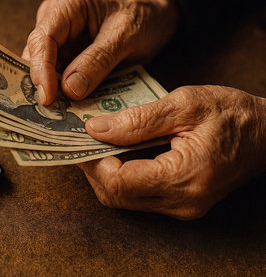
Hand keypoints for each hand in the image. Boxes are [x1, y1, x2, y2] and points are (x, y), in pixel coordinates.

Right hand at [23, 0, 177, 104]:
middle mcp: (57, 17)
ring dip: (50, 88)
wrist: (156, 19)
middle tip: (50, 109)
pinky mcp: (66, 54)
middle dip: (42, 81)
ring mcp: (60, 37)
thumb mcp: (126, 37)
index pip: (44, 37)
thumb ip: (98, 61)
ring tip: (57, 112)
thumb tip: (69, 89)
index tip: (47, 97)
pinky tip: (65, 106)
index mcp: (70, 3)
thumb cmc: (144, 18)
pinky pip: (56, 74)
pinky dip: (60, 90)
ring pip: (44, 66)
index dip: (41, 68)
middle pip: (38, 53)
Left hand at [78, 86, 265, 219]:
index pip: (120, 181)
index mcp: (184, 176)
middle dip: (93, 168)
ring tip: (96, 145)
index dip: (93, 162)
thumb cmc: (232, 114)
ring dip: (105, 174)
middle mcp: (182, 201)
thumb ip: (138, 119)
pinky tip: (116, 155)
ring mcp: (181, 207)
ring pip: (124, 200)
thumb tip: (96, 129)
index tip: (81, 139)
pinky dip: (121, 177)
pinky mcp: (181, 205)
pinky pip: (138, 197)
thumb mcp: (185, 104)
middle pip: (116, 196)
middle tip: (82, 141)